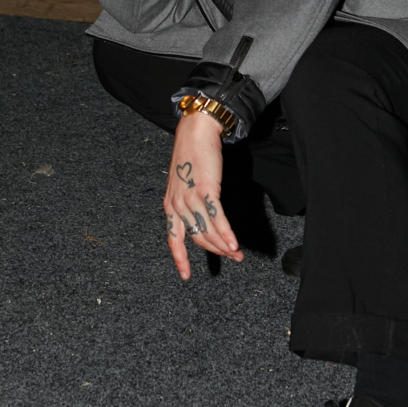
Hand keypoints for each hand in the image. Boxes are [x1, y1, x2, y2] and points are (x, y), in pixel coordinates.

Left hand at [163, 111, 242, 280]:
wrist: (196, 131)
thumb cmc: (191, 154)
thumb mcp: (183, 183)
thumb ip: (188, 203)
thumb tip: (202, 218)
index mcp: (170, 204)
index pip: (173, 239)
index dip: (180, 259)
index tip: (185, 275)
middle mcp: (177, 204)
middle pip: (197, 238)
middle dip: (215, 252)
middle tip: (233, 258)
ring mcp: (190, 198)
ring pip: (207, 231)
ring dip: (224, 246)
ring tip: (238, 254)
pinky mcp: (206, 190)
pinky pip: (216, 218)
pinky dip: (226, 234)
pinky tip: (234, 244)